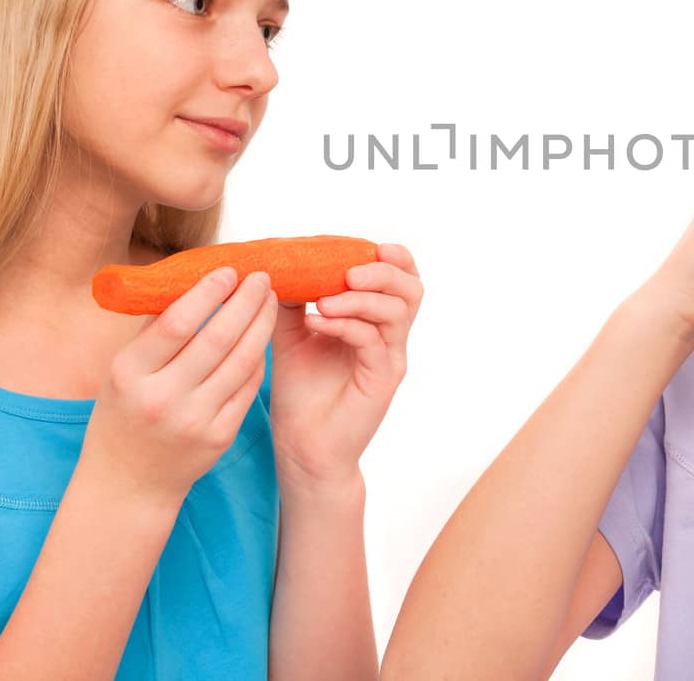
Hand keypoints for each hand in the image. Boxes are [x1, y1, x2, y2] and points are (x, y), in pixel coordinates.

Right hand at [83, 267, 277, 505]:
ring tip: (269, 299)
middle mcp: (162, 398)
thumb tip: (192, 279)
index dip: (208, 292)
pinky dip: (259, 357)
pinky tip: (263, 336)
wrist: (128, 483)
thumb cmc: (124, 413)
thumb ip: (155, 328)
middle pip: (218, 338)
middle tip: (261, 276)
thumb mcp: (122, 369)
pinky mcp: (220, 437)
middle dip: (246, 301)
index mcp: (130, 374)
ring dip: (262, 324)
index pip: (177, 322)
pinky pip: (248, 388)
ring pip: (242, 361)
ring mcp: (194, 420)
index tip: (229, 270)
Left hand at [269, 242, 421, 492]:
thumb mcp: (292, 334)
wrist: (303, 447)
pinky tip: (314, 321)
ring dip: (360, 297)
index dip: (389, 256)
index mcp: (376, 321)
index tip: (359, 245)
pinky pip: (373, 341)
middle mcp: (390, 338)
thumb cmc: (301, 393)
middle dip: (382, 271)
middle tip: (347, 272)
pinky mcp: (381, 381)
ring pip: (397, 312)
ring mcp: (390, 359)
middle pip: (412, 288)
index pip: (400, 277)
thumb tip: (281, 259)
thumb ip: (294, 298)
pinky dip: (345, 325)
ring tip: (324, 299)